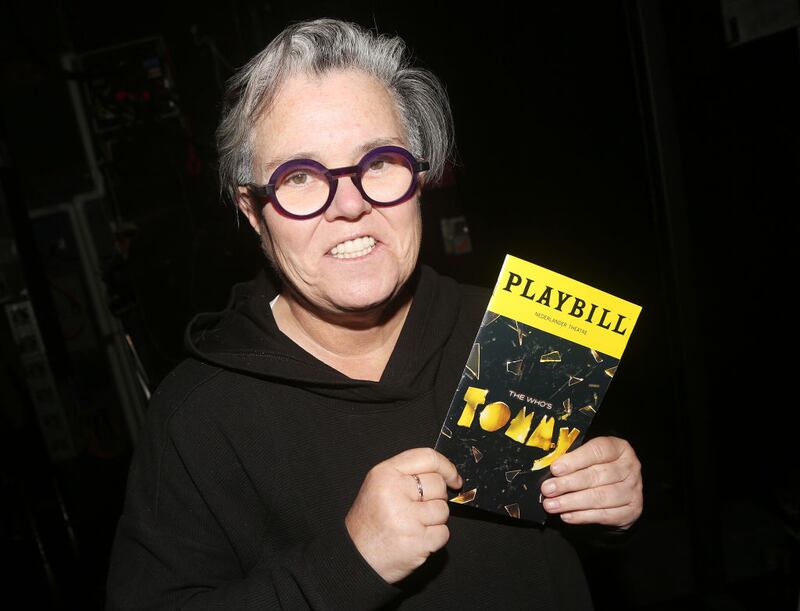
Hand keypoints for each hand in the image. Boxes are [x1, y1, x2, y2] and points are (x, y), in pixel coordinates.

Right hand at [345, 448, 461, 583]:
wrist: (355, 558)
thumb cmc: (370, 521)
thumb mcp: (378, 485)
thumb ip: (407, 474)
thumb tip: (446, 474)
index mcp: (385, 474)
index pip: (427, 457)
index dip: (446, 466)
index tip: (453, 478)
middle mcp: (395, 492)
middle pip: (438, 485)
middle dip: (436, 498)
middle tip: (418, 509)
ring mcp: (407, 518)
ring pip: (443, 510)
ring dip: (434, 519)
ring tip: (413, 525)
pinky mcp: (418, 541)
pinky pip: (443, 533)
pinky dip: (434, 538)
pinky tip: (416, 539)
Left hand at [540, 436, 641, 528]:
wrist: (618, 493)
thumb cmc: (597, 469)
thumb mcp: (588, 458)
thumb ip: (572, 459)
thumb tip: (550, 469)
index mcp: (619, 448)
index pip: (597, 451)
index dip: (575, 460)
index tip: (555, 469)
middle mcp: (630, 468)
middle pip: (597, 475)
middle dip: (568, 483)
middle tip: (548, 489)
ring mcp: (633, 490)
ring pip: (600, 497)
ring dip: (572, 502)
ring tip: (552, 505)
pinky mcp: (631, 511)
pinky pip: (604, 515)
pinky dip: (582, 516)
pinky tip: (566, 515)